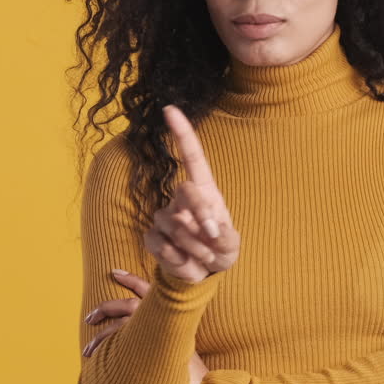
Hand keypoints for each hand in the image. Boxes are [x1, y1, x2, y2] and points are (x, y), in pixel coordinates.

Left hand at [81, 269, 208, 383]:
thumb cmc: (189, 374)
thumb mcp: (178, 348)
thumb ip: (162, 337)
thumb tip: (139, 338)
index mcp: (171, 318)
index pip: (149, 291)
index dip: (132, 280)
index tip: (115, 272)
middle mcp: (165, 322)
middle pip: (130, 304)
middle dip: (106, 307)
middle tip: (89, 316)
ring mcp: (158, 336)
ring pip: (122, 324)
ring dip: (101, 335)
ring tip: (88, 350)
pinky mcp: (150, 352)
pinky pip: (123, 342)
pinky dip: (107, 346)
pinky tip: (96, 356)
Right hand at [143, 105, 240, 282]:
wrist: (203, 273)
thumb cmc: (220, 250)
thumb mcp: (231, 245)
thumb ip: (225, 236)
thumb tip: (209, 229)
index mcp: (205, 191)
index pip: (192, 156)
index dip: (181, 132)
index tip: (170, 109)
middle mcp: (182, 200)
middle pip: (185, 191)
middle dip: (201, 213)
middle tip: (214, 236)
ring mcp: (165, 217)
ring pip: (173, 223)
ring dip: (194, 245)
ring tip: (205, 256)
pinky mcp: (152, 237)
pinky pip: (159, 243)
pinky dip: (177, 257)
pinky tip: (185, 261)